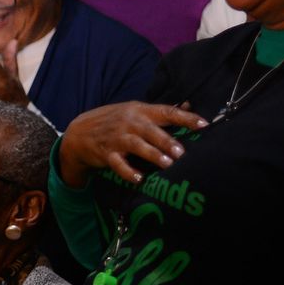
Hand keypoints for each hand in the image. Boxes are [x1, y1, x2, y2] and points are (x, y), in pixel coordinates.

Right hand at [56, 101, 205, 186]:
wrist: (79, 132)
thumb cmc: (114, 121)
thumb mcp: (134, 110)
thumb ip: (160, 112)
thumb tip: (188, 105)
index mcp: (140, 111)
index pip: (166, 112)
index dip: (186, 118)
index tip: (204, 125)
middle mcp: (129, 123)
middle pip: (151, 131)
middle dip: (166, 141)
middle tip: (181, 152)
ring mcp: (117, 138)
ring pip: (137, 146)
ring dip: (152, 155)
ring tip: (167, 164)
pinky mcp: (107, 154)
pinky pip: (118, 164)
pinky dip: (128, 172)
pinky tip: (139, 179)